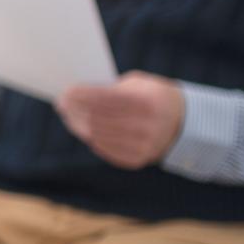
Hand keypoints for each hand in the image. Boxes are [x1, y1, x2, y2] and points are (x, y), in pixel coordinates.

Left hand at [55, 72, 186, 169]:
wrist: (182, 122)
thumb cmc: (152, 96)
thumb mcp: (139, 84)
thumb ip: (112, 88)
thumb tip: (77, 94)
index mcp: (147, 102)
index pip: (105, 98)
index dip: (82, 95)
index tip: (65, 92)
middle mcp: (146, 126)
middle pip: (97, 118)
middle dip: (75, 110)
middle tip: (61, 104)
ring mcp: (142, 146)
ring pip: (97, 135)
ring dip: (78, 124)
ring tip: (69, 115)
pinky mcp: (137, 159)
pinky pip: (104, 149)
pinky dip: (91, 137)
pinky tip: (83, 129)